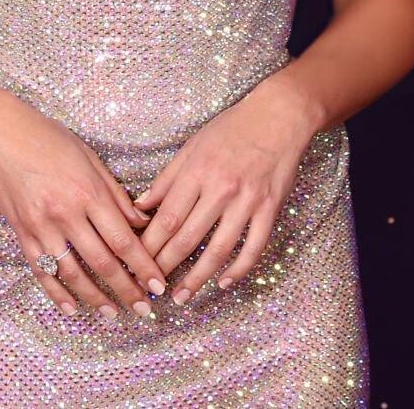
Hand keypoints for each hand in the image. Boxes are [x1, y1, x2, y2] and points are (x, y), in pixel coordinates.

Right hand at [0, 93, 169, 320]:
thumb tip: (142, 222)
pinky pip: (41, 271)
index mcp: (88, 192)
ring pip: (73, 273)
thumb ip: (116, 194)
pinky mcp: (22, 233)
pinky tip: (71, 308)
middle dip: (127, 290)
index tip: (158, 285)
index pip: (123, 240)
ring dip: (95, 298)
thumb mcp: (90, 158)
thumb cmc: (47, 138)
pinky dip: (57, 293)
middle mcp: (66, 213)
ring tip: (112, 313)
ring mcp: (41, 226)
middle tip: (143, 309)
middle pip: (102, 263)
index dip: (143, 267)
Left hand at [132, 76, 318, 303]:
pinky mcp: (270, 209)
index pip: (166, 218)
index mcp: (196, 172)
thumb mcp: (191, 147)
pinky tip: (224, 283)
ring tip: (182, 297)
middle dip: (165, 267)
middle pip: (186, 238)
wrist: (278, 116)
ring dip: (197, 278)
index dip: (148, 246)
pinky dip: (239, 269)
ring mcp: (247, 201)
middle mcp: (220, 189)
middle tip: (150, 290)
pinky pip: (253, 247)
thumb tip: (139, 207)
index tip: (135, 265)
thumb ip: (166, 180)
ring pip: (218, 249)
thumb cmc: (231, 129)